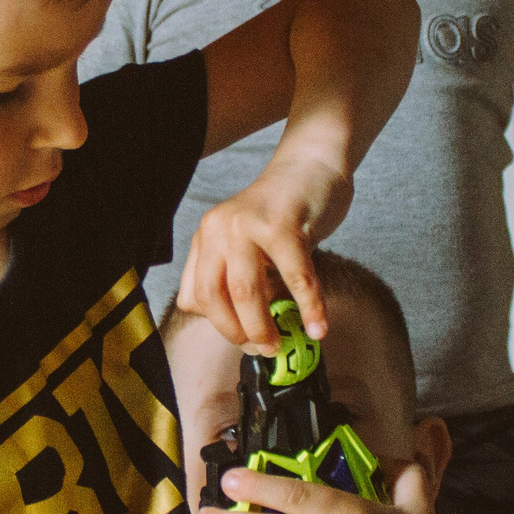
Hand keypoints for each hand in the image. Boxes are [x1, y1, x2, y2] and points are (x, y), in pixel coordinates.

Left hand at [175, 150, 350, 350]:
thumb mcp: (247, 244)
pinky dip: (309, 308)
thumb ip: (240, 280)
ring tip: (279, 344)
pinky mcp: (283, 225)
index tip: (243, 341)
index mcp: (206, 237)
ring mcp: (248, 225)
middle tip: (262, 349)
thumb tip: (248, 334)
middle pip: (214, 298)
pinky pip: (296, 278)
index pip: (195, 296)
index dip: (218, 325)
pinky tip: (318, 328)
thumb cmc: (283, 213)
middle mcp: (218, 229)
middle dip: (237, 333)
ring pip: (246, 292)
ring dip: (263, 327)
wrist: (311, 165)